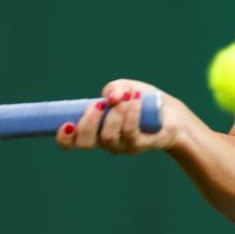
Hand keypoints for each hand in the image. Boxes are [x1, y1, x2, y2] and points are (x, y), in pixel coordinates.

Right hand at [55, 79, 181, 154]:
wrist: (170, 112)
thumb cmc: (141, 100)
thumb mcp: (124, 87)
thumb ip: (114, 89)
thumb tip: (110, 98)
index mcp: (95, 130)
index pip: (72, 143)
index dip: (64, 139)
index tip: (67, 124)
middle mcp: (106, 142)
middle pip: (86, 144)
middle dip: (88, 123)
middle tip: (99, 104)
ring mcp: (124, 146)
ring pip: (109, 137)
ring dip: (115, 113)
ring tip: (128, 96)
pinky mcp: (142, 146)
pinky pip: (131, 133)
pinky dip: (132, 113)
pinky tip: (137, 98)